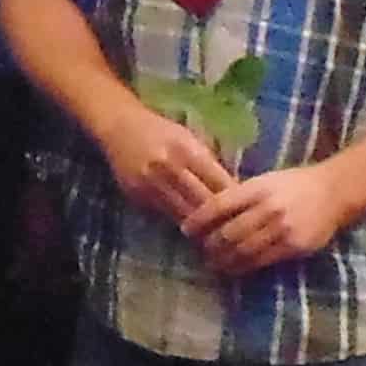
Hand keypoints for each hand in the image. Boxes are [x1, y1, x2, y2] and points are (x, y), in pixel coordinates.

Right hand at [86, 98, 233, 230]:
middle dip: (220, 219)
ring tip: (216, 238)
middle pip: (202, 202)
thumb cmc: (160, 130)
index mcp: (187, 149)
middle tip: (235, 232)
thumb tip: (234, 188)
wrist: (119, 127)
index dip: (234, 200)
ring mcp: (150, 184)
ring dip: (201, 228)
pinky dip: (180, 223)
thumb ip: (209, 161)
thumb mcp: (189, 138)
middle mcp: (168, 168)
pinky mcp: (137, 196)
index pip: (218, 182)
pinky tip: (192, 231)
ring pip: (183, 215)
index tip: (247, 212)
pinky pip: (164, 215)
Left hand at [185, 159, 357, 276]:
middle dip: (210, 245)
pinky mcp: (294, 247)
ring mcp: (281, 229)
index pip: (219, 205)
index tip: (185, 230)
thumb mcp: (266, 181)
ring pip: (243, 250)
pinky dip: (244, 267)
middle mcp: (268, 208)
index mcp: (257, 188)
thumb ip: (241, 196)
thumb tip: (208, 212)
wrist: (333, 192)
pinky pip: (262, 261)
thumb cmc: (294, 184)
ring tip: (213, 264)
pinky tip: (235, 269)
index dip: (199, 220)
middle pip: (228, 232)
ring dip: (224, 260)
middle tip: (200, 251)